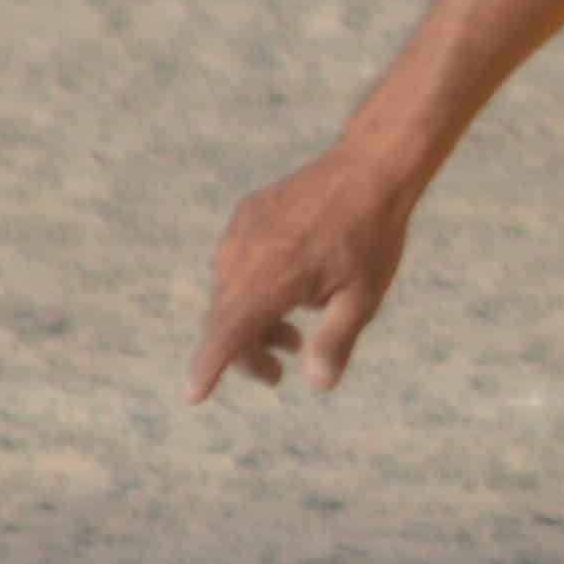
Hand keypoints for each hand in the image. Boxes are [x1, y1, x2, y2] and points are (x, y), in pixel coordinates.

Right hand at [187, 149, 410, 403]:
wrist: (367, 168)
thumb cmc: (371, 237)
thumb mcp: (362, 298)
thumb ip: (335, 341)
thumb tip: (318, 384)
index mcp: (269, 280)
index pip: (227, 333)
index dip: (209, 366)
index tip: (193, 395)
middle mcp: (243, 256)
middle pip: (227, 319)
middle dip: (246, 352)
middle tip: (275, 375)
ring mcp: (241, 232)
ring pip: (230, 291)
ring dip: (252, 320)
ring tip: (292, 338)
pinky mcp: (247, 215)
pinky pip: (237, 262)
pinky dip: (254, 288)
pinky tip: (291, 292)